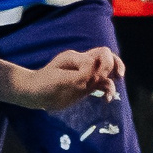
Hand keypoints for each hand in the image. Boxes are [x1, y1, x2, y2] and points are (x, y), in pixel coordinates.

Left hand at [6, 44, 120, 110]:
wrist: (34, 93)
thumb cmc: (44, 84)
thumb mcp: (62, 79)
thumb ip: (81, 75)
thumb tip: (98, 74)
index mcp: (77, 57)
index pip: (101, 53)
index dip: (105, 63)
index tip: (98, 76)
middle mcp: (83, 64)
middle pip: (107, 57)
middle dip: (116, 65)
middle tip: (118, 76)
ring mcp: (85, 75)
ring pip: (106, 73)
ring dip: (112, 81)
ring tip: (108, 96)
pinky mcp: (85, 86)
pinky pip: (101, 85)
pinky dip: (107, 90)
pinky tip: (107, 100)